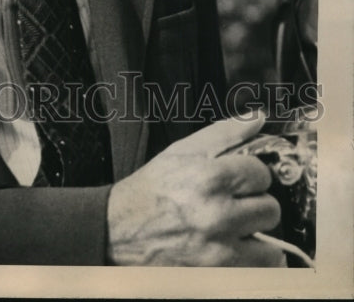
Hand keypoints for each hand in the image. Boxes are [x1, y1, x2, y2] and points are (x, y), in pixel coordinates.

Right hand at [106, 112, 284, 265]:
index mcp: (209, 177)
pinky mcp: (218, 274)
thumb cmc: (151, 189)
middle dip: (255, 204)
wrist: (120, 229)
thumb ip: (225, 133)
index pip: (261, 173)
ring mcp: (219, 248)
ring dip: (256, 236)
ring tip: (235, 228)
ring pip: (271, 244)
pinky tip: (236, 248)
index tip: (240, 179)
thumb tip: (257, 118)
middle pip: (270, 208)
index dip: (250, 174)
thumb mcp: (182, 150)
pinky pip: (260, 269)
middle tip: (235, 204)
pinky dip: (253, 260)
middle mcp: (217, 214)